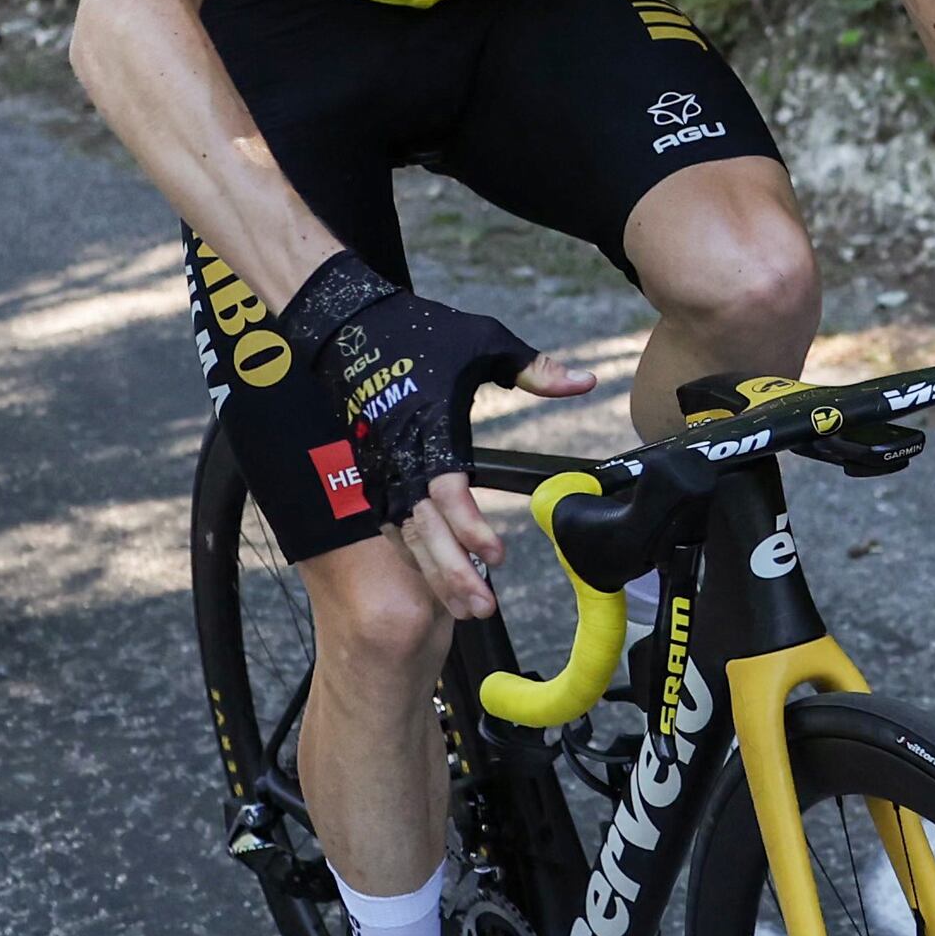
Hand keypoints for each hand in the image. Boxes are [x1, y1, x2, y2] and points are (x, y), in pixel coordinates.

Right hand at [279, 253, 587, 613]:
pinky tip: (435, 582)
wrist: (348, 326)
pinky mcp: (369, 474)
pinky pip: (389, 526)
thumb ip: (536, 369)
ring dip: (435, 574)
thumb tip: (587, 382)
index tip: (499, 554)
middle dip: (452, 572)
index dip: (471, 527)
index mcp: (430, 429)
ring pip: (406, 536)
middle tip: (483, 607)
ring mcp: (379, 470)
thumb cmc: (419, 333)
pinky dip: (413, 556)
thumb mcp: (485, 342)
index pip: (448, 493)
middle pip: (424, 530)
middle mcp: (400, 459)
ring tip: (466, 609)